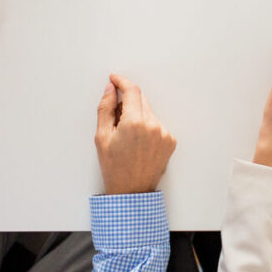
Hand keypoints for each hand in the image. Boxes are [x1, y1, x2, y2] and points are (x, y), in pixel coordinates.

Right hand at [96, 74, 176, 194]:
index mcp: (135, 123)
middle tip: (115, 118)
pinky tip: (137, 143)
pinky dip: (147, 127)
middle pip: (141, 100)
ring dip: (137, 115)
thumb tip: (110, 89)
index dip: (121, 81)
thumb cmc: (114, 167)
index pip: (132, 90)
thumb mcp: (102, 136)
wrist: (131, 191)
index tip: (114, 79)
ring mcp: (164, 133)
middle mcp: (154, 125)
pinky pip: (156, 124)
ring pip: (148, 112)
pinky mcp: (170, 141)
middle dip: (127, 102)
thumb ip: (106, 108)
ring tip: (126, 136)